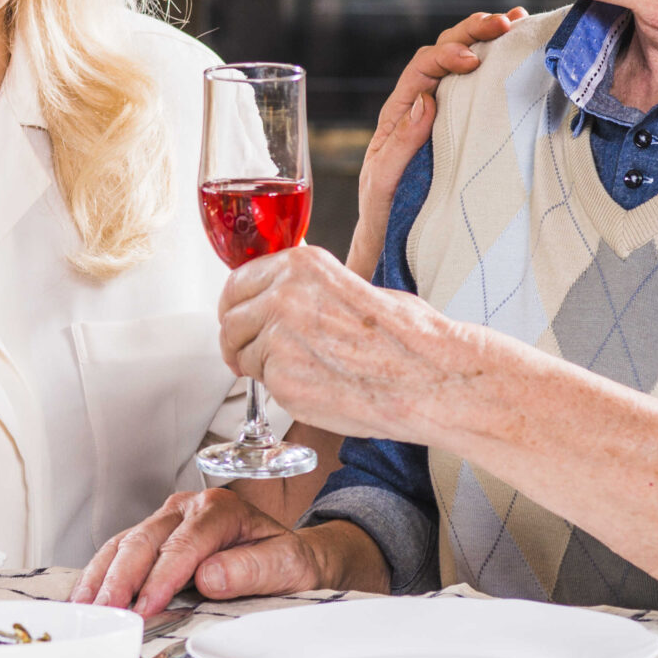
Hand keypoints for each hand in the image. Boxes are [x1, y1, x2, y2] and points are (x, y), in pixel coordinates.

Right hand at [75, 490, 379, 613]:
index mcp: (221, 509)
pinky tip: (86, 597)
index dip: (162, 577)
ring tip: (86, 609)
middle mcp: (188, 508)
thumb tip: (210, 576)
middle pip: (145, 540)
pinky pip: (120, 551)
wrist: (295, 557)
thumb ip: (254, 569)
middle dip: (122, 579)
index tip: (147, 606)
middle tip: (108, 613)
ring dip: (102, 577)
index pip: (184, 544)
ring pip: (124, 544)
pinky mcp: (154, 536)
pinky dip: (100, 574)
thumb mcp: (290, 566)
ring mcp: (167, 520)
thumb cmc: (291, 562)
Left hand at [223, 244, 456, 441]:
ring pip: (243, 356)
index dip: (234, 306)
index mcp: (299, 266)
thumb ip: (305, 287)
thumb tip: (279, 294)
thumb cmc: (406, 335)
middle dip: (237, 341)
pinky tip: (315, 387)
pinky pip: (264, 386)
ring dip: (260, 367)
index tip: (235, 319)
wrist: (428, 376)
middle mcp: (282, 297)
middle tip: (247, 356)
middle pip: (229, 321)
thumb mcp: (350, 285)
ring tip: (302, 372)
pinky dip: (281, 390)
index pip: (237, 283)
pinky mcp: (282, 380)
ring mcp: (278, 339)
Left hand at [347, 8, 524, 275]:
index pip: (422, 68)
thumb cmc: (384, 212)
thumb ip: (401, 142)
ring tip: (517, 20)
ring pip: (461, 63)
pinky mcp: (462, 126)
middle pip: (442, 53)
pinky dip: (496, 63)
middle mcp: (419, 105)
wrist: (392, 239)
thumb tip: (426, 100)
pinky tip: (517, 48)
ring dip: (486, 38)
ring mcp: (442, 113)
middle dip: (472, 32)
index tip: (473, 60)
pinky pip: (477, 88)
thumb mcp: (385, 180)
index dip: (447, 56)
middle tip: (505, 22)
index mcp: (398, 112)